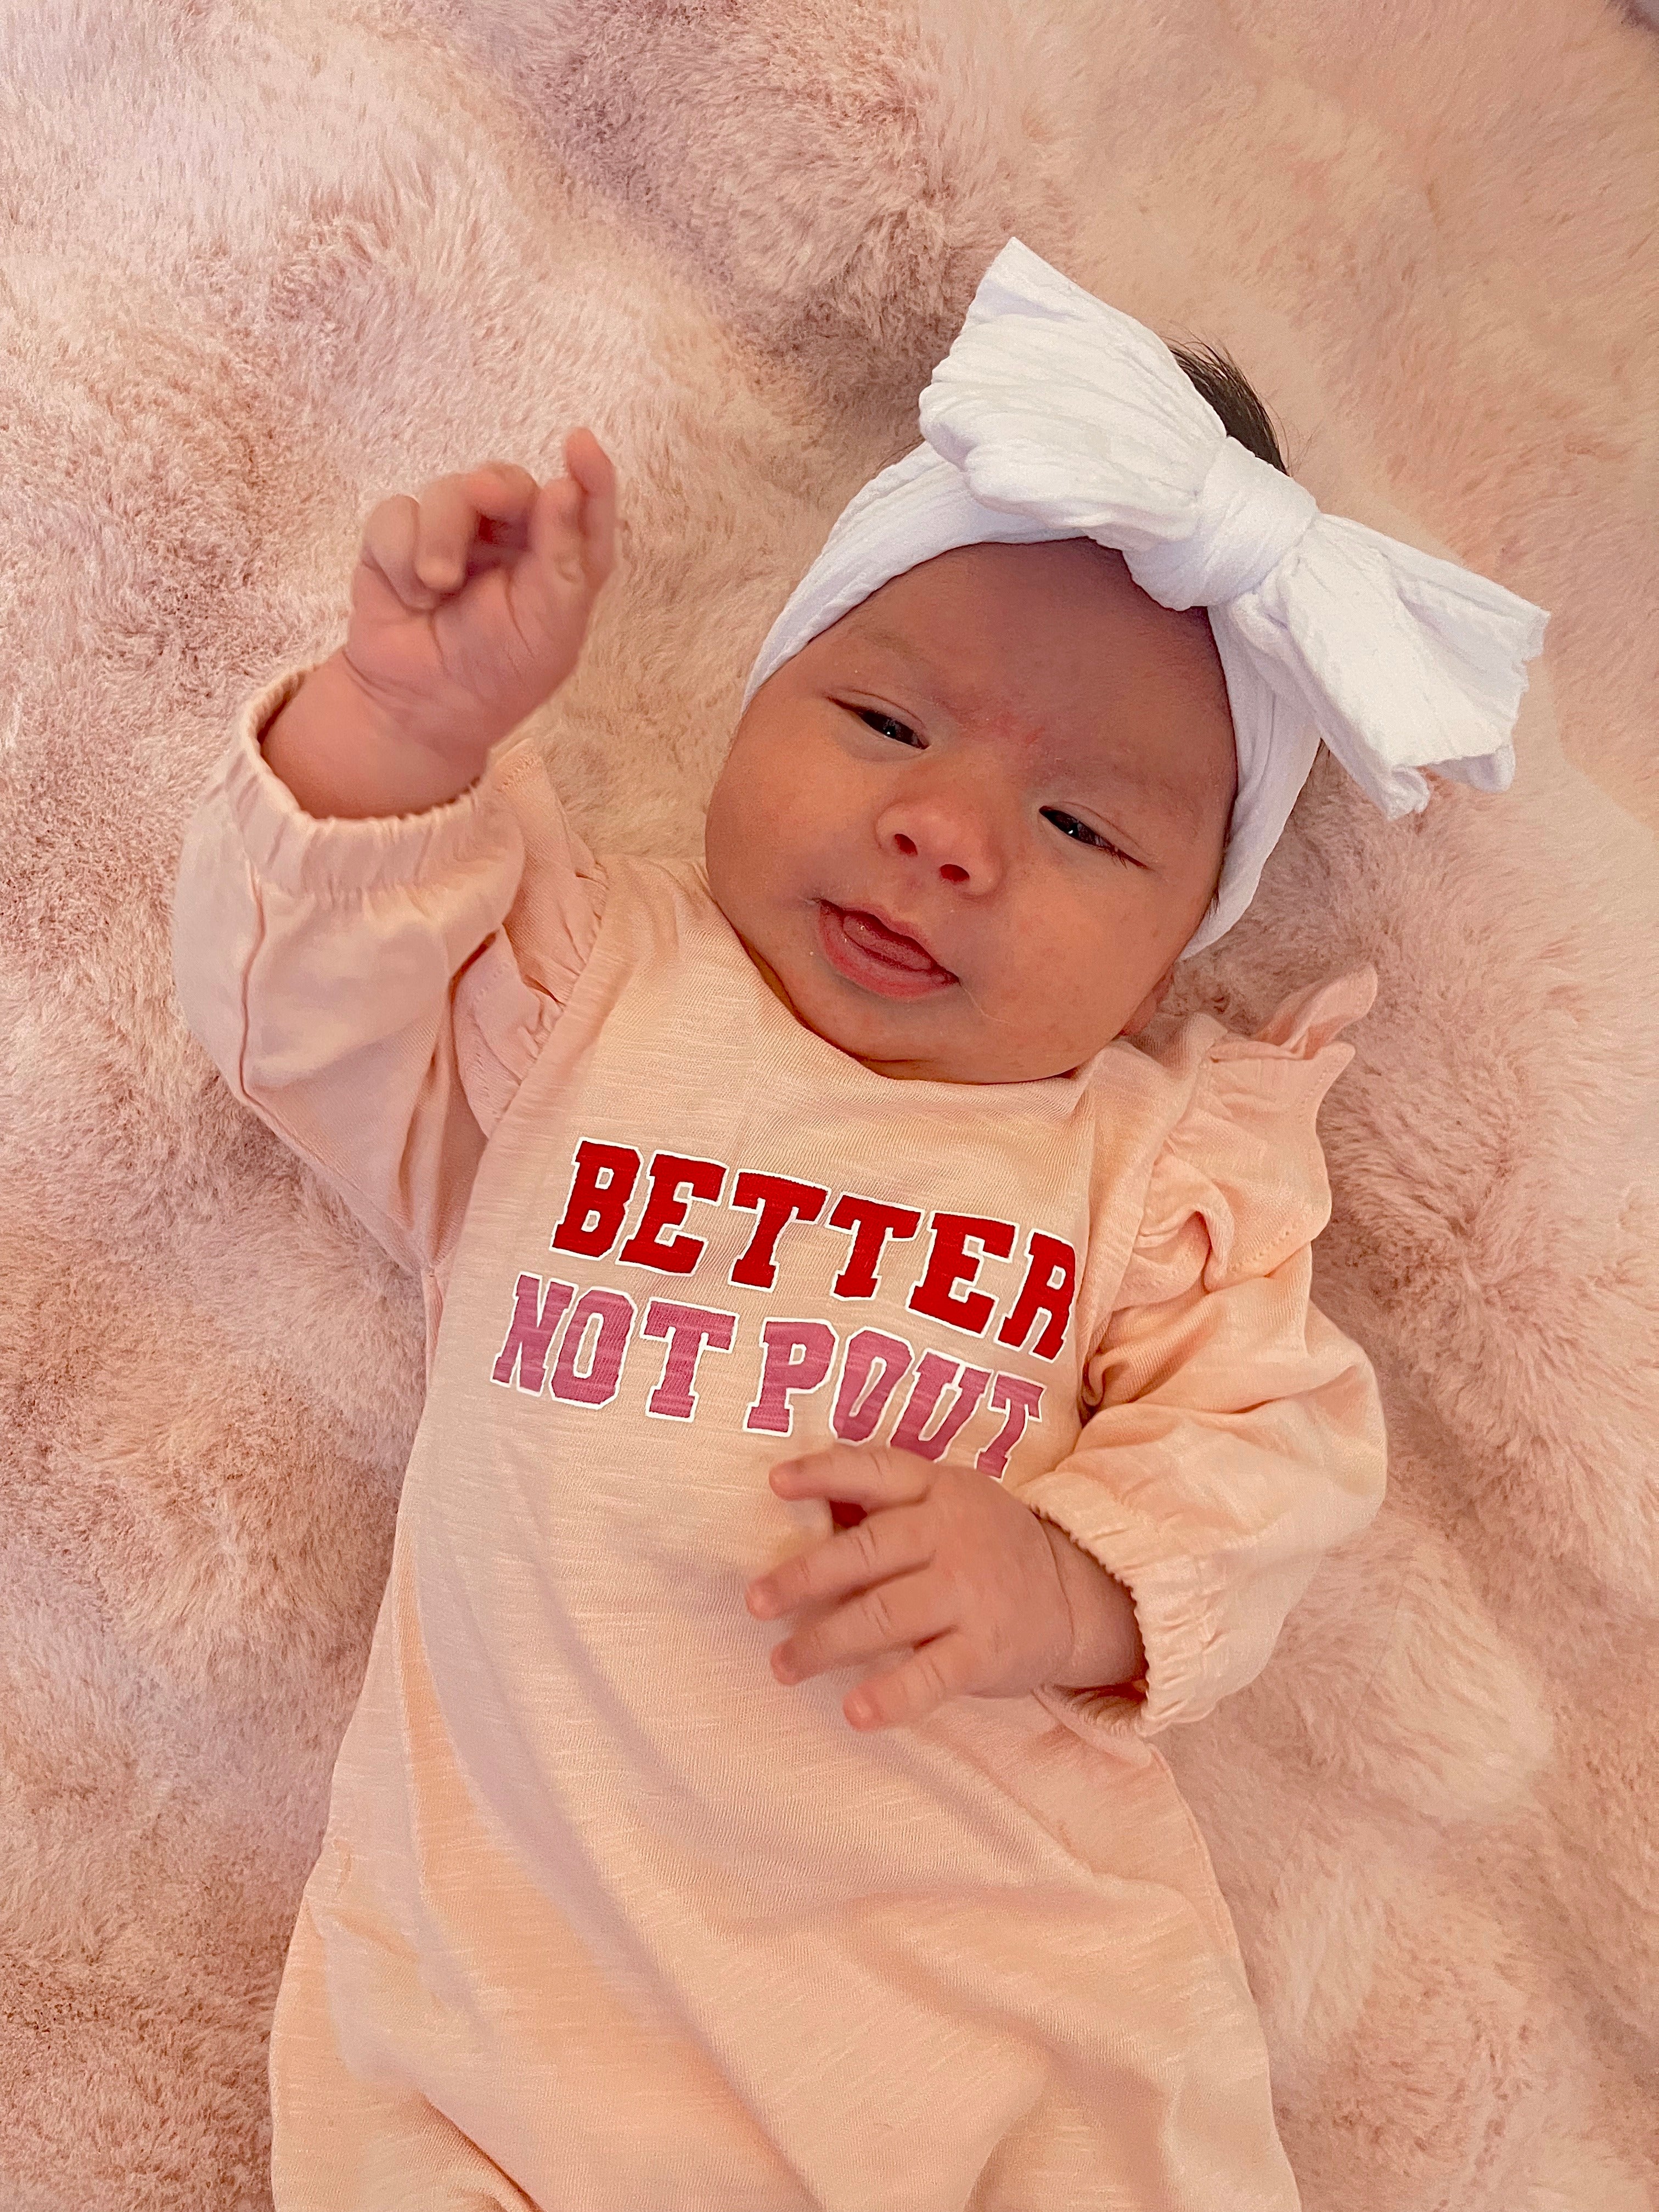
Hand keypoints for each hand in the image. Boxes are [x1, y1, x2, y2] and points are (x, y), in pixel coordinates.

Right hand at [341, 428, 617, 778]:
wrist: (419, 708)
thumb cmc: (498, 673)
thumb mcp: (548, 626)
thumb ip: (561, 557)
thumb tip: (563, 486)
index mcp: (558, 561)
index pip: (581, 505)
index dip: (588, 472)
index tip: (580, 443)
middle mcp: (509, 540)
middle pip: (507, 482)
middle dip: (497, 486)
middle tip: (485, 494)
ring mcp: (452, 536)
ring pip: (448, 491)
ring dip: (441, 534)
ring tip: (435, 585)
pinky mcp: (399, 541)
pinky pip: (396, 514)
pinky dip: (400, 552)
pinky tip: (411, 594)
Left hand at [743, 1444, 1123, 1731]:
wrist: (1073, 1596)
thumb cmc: (984, 1546)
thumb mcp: (948, 1503)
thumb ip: (887, 1506)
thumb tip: (801, 1514)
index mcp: (938, 1490)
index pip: (875, 1471)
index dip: (824, 1474)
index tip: (775, 1483)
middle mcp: (952, 1535)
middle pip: (867, 1552)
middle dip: (804, 1577)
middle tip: (756, 1602)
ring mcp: (971, 1593)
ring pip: (884, 1615)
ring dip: (825, 1642)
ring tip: (783, 1665)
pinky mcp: (985, 1649)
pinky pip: (930, 1675)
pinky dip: (891, 1695)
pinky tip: (855, 1712)